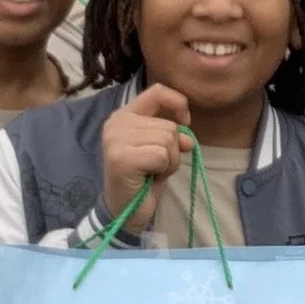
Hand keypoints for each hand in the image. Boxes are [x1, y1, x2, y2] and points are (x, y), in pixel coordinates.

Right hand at [99, 84, 191, 232]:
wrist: (124, 211)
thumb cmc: (143, 178)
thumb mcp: (161, 150)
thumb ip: (172, 134)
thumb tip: (188, 140)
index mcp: (124, 115)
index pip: (157, 92)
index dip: (178, 103)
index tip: (185, 122)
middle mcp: (116, 123)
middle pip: (168, 126)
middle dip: (172, 150)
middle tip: (155, 167)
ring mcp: (116, 139)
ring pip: (167, 140)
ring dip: (169, 162)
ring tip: (151, 172)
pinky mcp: (121, 158)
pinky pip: (162, 155)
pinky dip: (163, 170)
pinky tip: (148, 178)